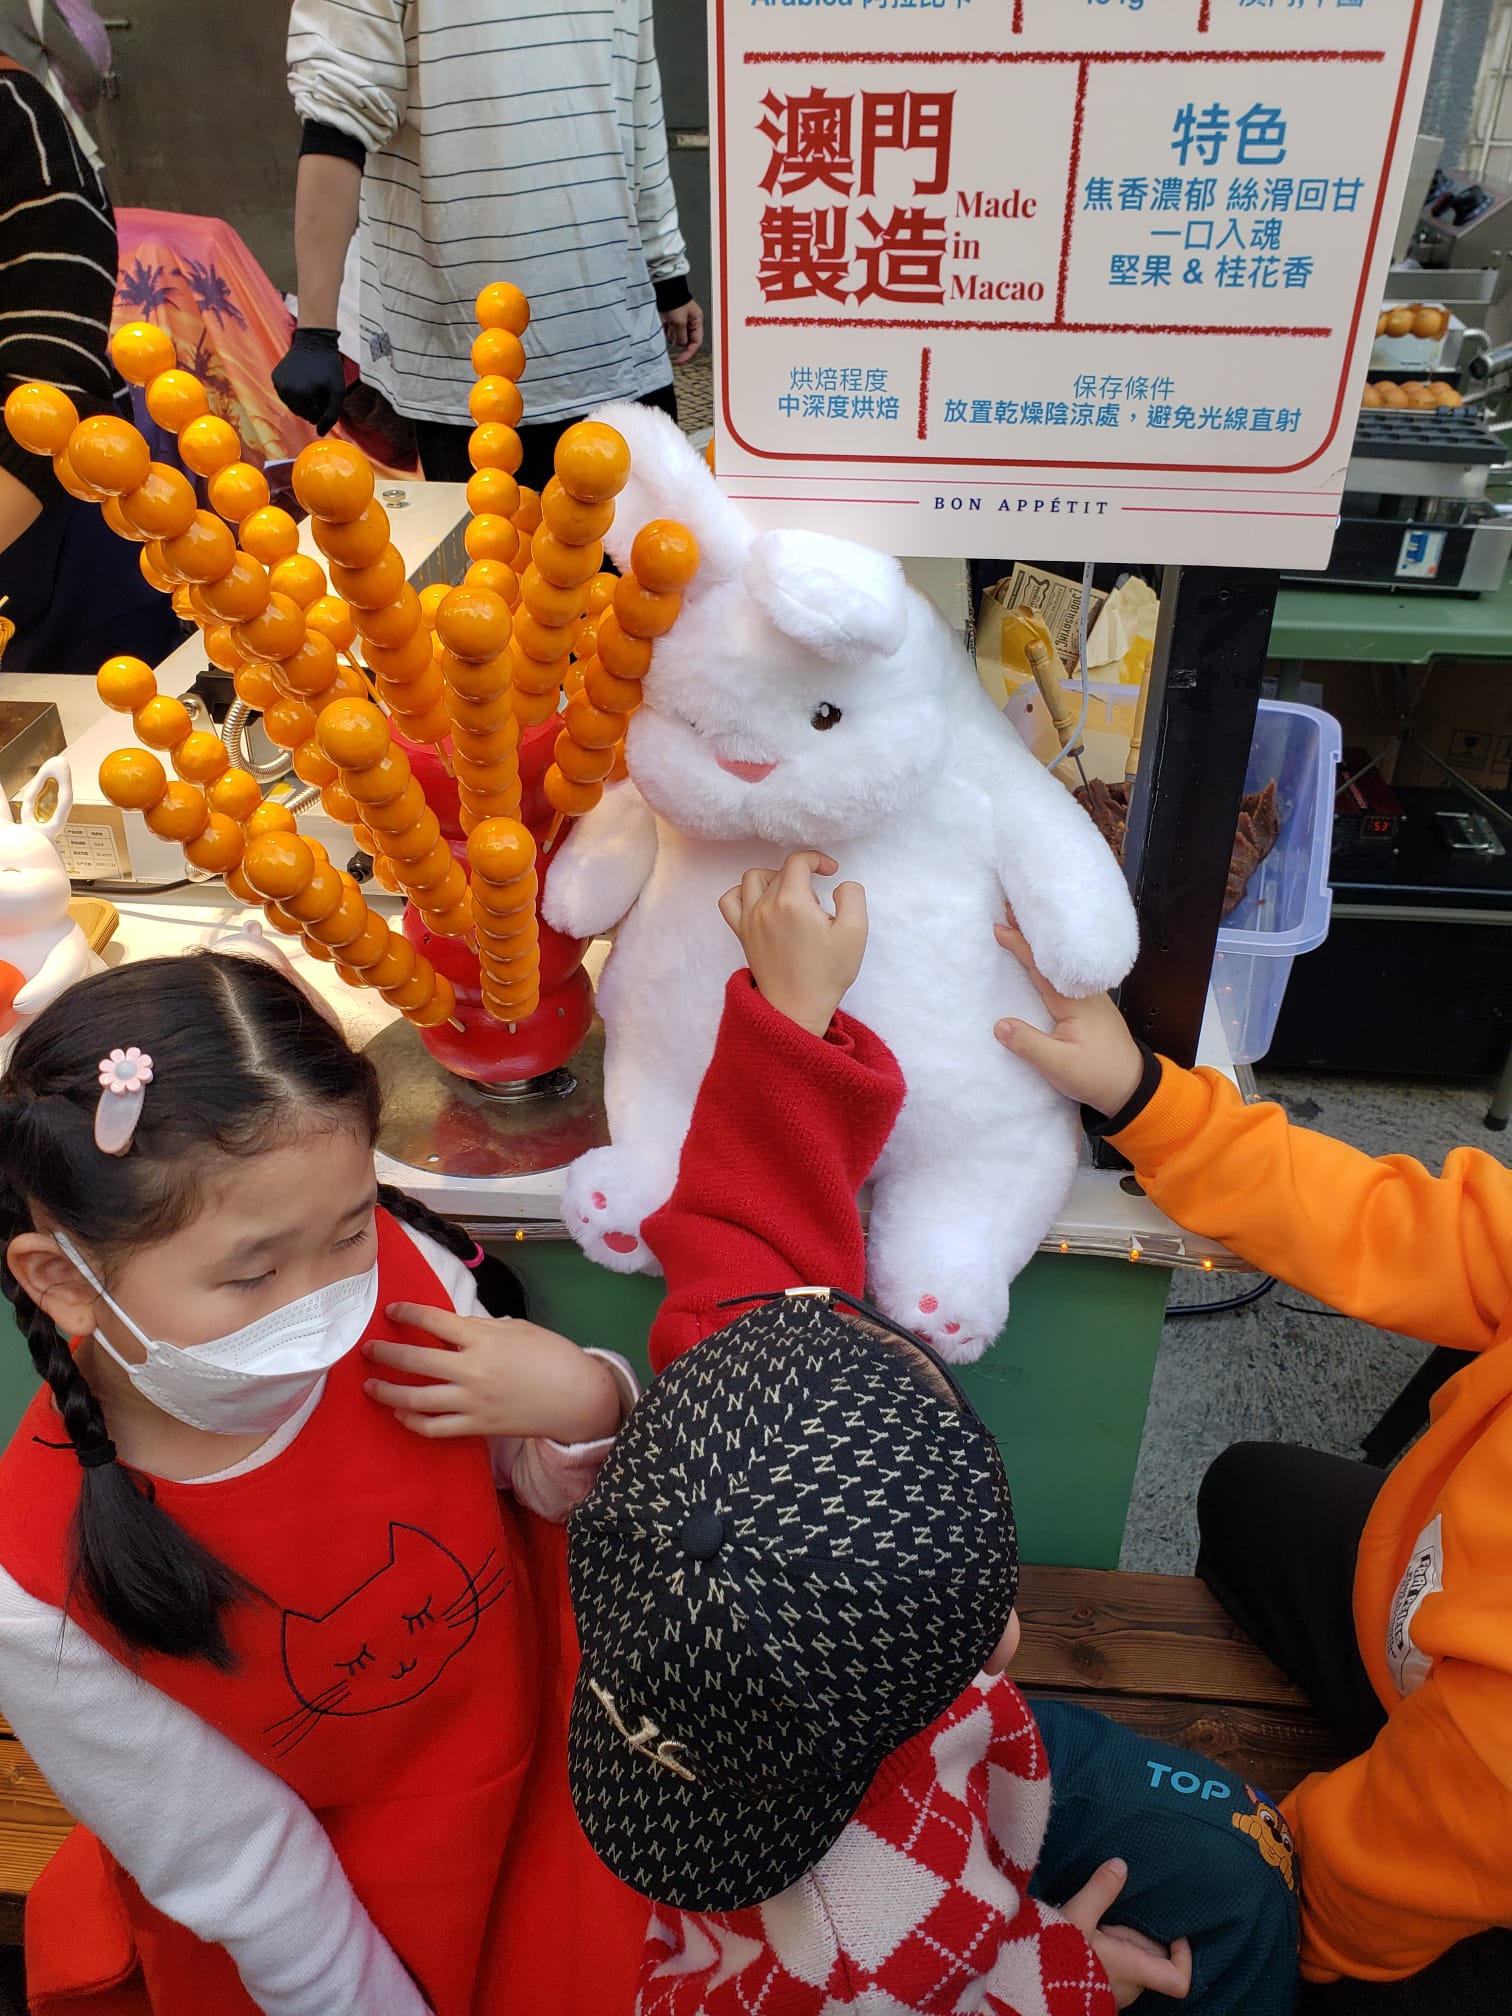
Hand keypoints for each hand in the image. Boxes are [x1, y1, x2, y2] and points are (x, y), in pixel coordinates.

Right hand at [272, 327, 345, 433]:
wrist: (314, 341)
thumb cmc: (329, 367)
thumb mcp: (338, 392)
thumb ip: (331, 415)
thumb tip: (319, 434)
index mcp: (300, 396)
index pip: (313, 418)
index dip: (323, 407)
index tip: (327, 392)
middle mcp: (285, 392)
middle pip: (301, 413)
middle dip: (313, 404)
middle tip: (320, 387)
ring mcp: (278, 385)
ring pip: (293, 405)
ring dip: (304, 399)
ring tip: (311, 382)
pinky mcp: (274, 378)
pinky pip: (286, 394)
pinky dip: (295, 391)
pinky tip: (302, 378)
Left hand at [364, 1303, 622, 1443]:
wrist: (577, 1397)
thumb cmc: (553, 1355)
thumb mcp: (517, 1329)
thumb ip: (481, 1329)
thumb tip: (451, 1330)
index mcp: (484, 1338)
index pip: (434, 1320)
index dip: (408, 1313)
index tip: (392, 1311)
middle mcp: (472, 1370)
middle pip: (416, 1361)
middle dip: (385, 1354)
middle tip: (367, 1350)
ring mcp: (472, 1402)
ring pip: (417, 1399)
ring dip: (388, 1392)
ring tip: (370, 1386)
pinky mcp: (477, 1427)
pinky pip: (435, 1428)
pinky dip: (413, 1422)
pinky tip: (401, 1415)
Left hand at [661, 300, 704, 363]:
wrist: (665, 288)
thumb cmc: (674, 301)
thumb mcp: (679, 323)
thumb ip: (681, 337)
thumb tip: (681, 345)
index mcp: (697, 321)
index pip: (696, 342)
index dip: (688, 353)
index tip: (679, 360)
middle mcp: (691, 321)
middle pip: (687, 339)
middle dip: (679, 341)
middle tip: (672, 340)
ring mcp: (682, 319)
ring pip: (678, 335)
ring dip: (672, 335)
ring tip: (668, 326)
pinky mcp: (673, 317)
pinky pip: (671, 330)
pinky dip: (668, 331)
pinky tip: (665, 325)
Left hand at [719, 851, 866, 1037]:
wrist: (797, 1008)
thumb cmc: (826, 974)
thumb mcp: (855, 932)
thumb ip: (852, 896)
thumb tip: (840, 884)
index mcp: (792, 901)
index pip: (798, 861)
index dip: (817, 859)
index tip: (831, 871)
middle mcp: (765, 906)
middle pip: (779, 871)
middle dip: (802, 876)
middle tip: (818, 903)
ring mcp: (749, 920)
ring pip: (752, 879)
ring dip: (773, 878)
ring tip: (791, 897)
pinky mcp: (742, 934)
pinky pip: (730, 901)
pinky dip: (742, 893)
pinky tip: (760, 902)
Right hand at [994, 919, 1143, 1119]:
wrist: (1133, 1087)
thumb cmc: (1097, 1075)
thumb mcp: (1058, 1066)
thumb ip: (1028, 1044)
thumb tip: (999, 1024)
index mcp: (1074, 1003)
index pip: (1042, 968)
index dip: (1020, 947)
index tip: (999, 928)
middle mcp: (1085, 993)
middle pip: (1055, 956)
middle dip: (1031, 932)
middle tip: (1011, 908)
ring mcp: (1092, 997)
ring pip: (1063, 963)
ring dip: (1042, 944)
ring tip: (1023, 926)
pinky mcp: (1093, 1006)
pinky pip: (1069, 974)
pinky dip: (1054, 960)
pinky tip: (1047, 959)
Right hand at [1060, 1860, 1192, 2008]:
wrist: (1028, 1985)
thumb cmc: (1056, 1955)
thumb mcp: (1077, 1916)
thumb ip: (1100, 1889)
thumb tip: (1120, 1864)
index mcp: (1133, 1969)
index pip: (1178, 1980)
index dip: (1184, 1957)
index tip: (1174, 1932)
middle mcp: (1130, 1987)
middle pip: (1153, 1960)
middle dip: (1140, 1935)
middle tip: (1116, 1913)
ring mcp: (1115, 1992)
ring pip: (1134, 1963)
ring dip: (1123, 1942)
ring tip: (1099, 1922)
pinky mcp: (1099, 1990)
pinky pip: (1116, 1969)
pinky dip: (1110, 1951)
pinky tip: (1089, 1935)